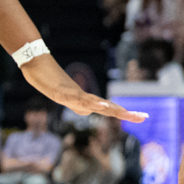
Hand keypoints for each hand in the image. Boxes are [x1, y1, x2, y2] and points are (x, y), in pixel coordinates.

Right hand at [23, 56, 147, 123]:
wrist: (39, 66)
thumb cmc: (54, 82)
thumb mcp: (69, 99)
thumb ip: (80, 105)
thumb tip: (90, 111)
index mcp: (88, 101)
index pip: (111, 109)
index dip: (127, 114)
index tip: (144, 117)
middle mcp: (85, 97)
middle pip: (109, 107)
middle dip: (126, 113)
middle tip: (144, 117)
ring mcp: (74, 94)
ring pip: (94, 103)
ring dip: (110, 108)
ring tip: (124, 113)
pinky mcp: (62, 92)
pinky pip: (77, 98)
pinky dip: (89, 102)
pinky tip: (99, 105)